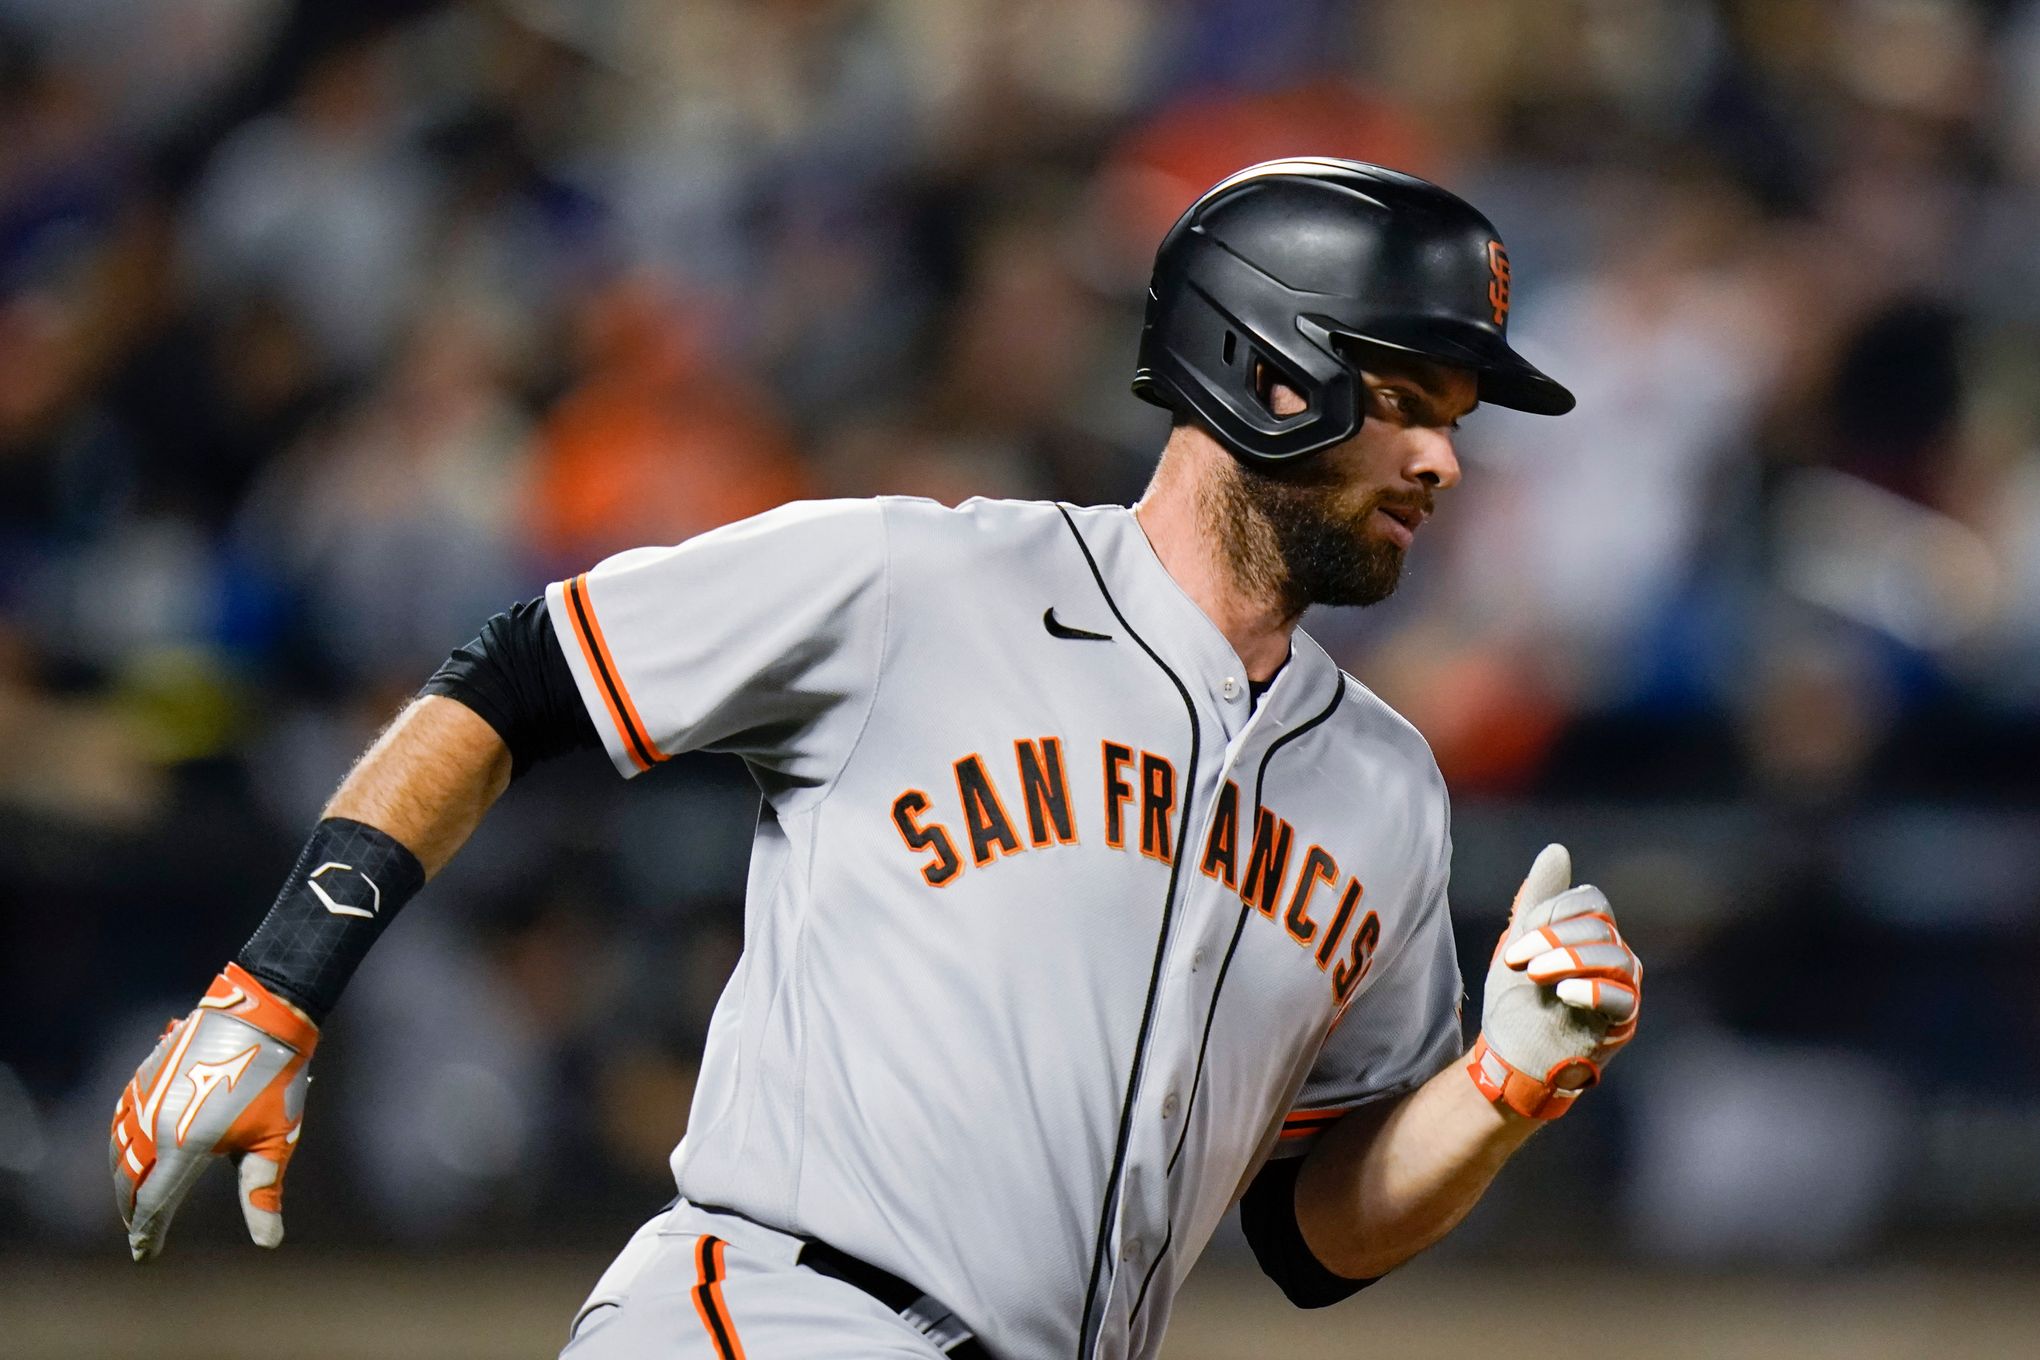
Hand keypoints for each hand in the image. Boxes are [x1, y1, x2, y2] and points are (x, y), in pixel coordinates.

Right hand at [110, 963, 318, 1260]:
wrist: (262, 1014)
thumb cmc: (275, 1079)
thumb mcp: (275, 1141)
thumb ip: (262, 1193)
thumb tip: (269, 1243)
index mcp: (183, 1146)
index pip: (154, 1203)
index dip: (147, 1233)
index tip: (144, 1256)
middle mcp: (154, 1124)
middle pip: (129, 1180)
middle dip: (133, 1209)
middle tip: (141, 1231)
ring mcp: (145, 1097)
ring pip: (119, 1150)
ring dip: (123, 1179)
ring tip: (133, 1199)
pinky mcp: (145, 1076)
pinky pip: (122, 1120)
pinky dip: (120, 1145)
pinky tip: (129, 1152)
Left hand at [1468, 844, 1639, 1119]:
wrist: (1510, 1057)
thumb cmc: (1518, 1001)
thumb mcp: (1519, 944)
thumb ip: (1538, 898)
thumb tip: (1557, 850)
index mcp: (1591, 934)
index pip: (1590, 902)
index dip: (1553, 914)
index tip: (1516, 945)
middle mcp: (1614, 957)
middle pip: (1599, 927)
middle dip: (1553, 939)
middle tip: (1520, 962)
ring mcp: (1622, 989)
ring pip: (1613, 957)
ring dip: (1568, 961)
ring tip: (1537, 977)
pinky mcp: (1622, 1022)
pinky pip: (1623, 997)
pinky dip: (1594, 990)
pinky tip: (1565, 993)